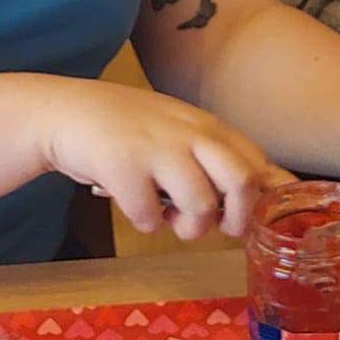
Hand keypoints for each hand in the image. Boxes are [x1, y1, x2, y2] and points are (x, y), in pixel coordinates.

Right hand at [42, 79, 287, 240]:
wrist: (67, 112)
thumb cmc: (130, 128)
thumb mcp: (180, 131)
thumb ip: (219, 157)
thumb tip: (273, 189)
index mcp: (208, 127)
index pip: (259, 162)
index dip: (271, 197)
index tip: (268, 221)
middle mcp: (189, 134)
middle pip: (242, 182)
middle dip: (237, 219)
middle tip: (218, 227)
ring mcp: (157, 149)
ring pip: (200, 207)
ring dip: (185, 226)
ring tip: (166, 213)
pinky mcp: (124, 167)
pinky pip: (150, 219)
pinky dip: (143, 222)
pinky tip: (132, 203)